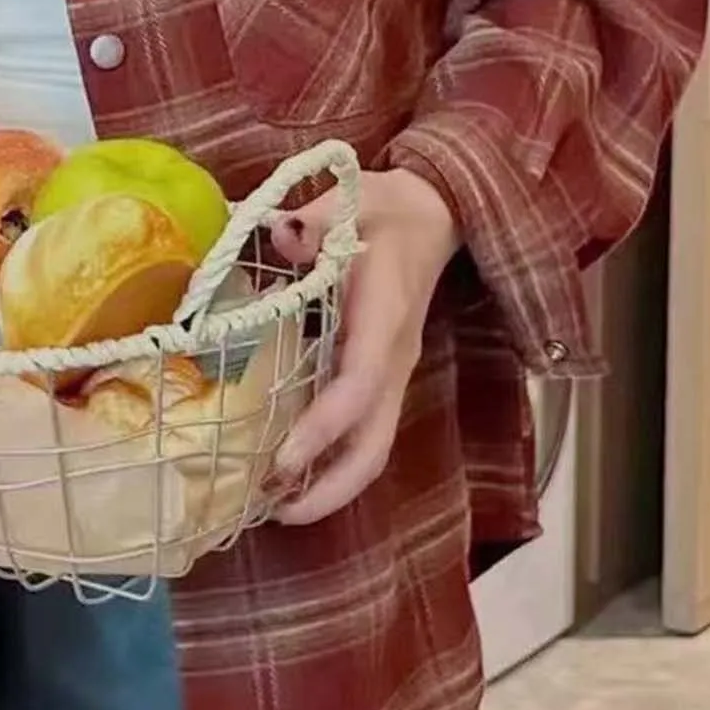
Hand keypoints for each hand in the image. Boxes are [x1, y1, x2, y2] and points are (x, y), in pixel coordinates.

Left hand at [267, 168, 459, 525]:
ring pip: (373, 445)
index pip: (359, 386)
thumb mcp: (354, 198)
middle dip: (332, 488)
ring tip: (275, 507)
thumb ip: (315, 219)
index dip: (324, 428)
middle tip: (275, 512)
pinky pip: (363, 430)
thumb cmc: (388, 208)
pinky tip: (289, 471)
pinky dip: (332, 461)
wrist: (435, 214)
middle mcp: (394, 358)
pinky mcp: (382, 375)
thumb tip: (281, 238)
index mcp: (385, 319)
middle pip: (375, 443)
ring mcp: (392, 372)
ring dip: (331, 484)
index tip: (283, 459)